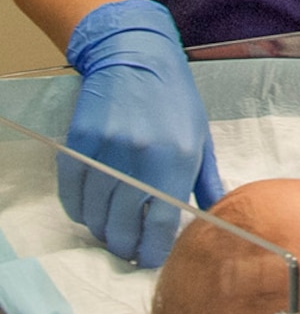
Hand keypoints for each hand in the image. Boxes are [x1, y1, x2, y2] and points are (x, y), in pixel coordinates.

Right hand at [61, 0, 222, 266]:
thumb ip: (206, 181)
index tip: (149, 259)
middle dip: (124, 247)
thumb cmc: (174, 98)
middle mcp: (141, 158)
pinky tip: (89, 211)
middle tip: (126, 250)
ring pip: (95, 215)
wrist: (136, 55)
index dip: (151, 251)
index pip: (159, 225)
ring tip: (109, 231)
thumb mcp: (200, 136)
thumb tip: (214, 218)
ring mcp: (107, 150)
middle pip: (122, 227)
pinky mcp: (80, 142)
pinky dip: (78, 209)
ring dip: (101, 231)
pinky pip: (72, 193)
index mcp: (177, 159)